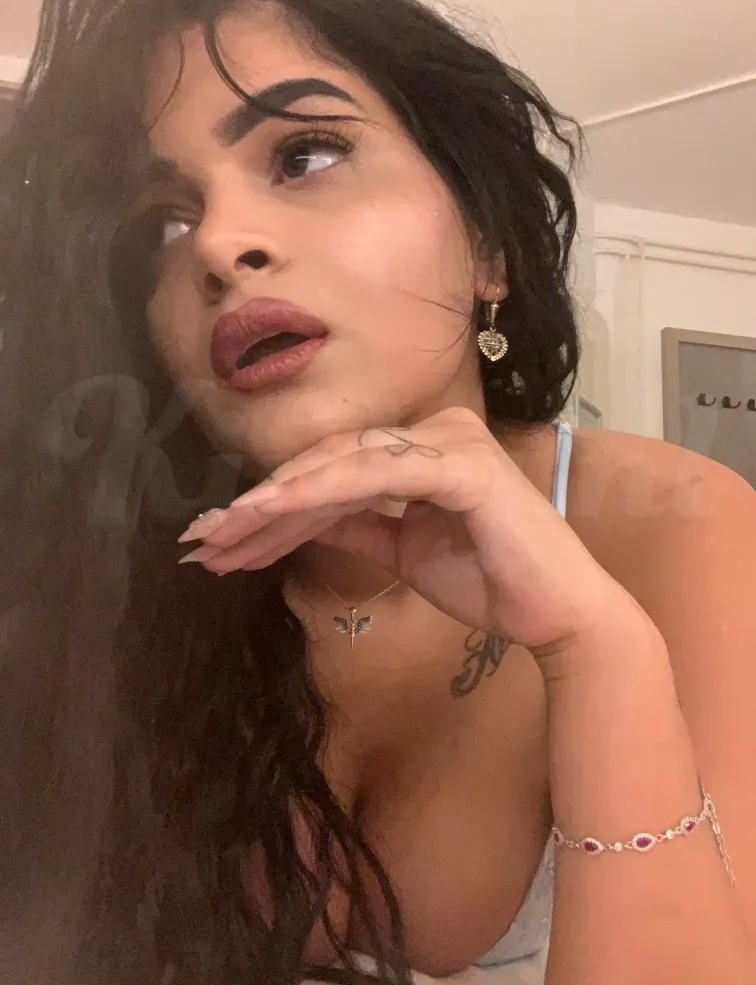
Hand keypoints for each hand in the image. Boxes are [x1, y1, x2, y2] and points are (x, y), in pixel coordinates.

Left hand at [179, 407, 623, 651]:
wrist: (559, 616)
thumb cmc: (493, 583)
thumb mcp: (404, 552)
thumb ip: (355, 526)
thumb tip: (299, 518)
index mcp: (426, 449)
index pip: (337, 470)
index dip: (277, 505)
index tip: (224, 539)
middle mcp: (437, 431)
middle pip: (330, 463)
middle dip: (262, 505)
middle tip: (204, 539)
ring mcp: (450, 441)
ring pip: (342, 463)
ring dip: (276, 500)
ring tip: (222, 533)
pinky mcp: (461, 463)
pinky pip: (374, 473)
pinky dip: (319, 491)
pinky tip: (269, 513)